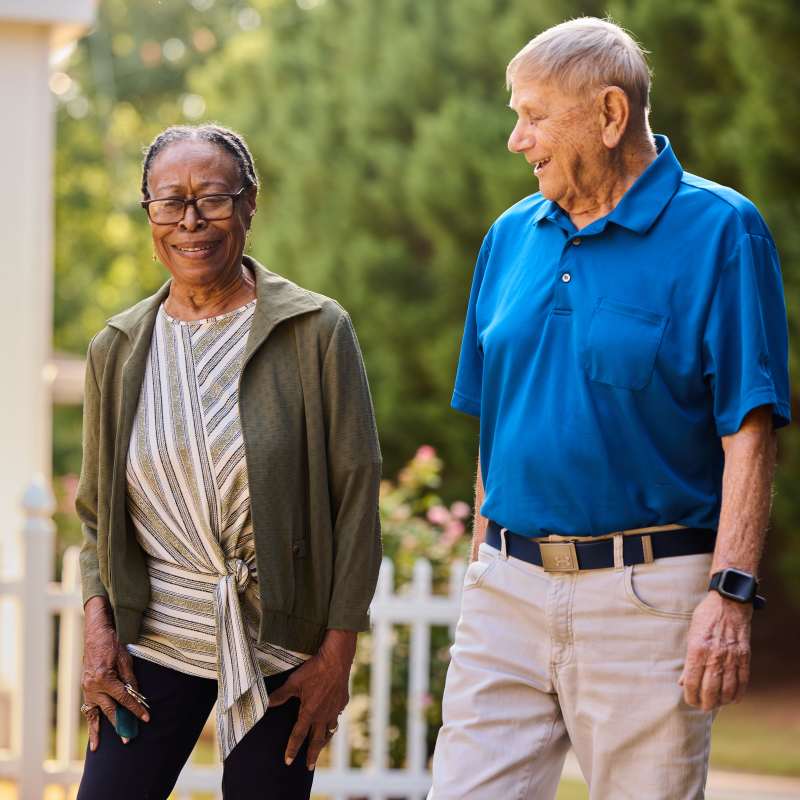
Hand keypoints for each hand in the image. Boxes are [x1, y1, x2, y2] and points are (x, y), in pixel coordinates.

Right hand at [81, 596, 149, 749]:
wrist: (95, 636)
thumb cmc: (113, 646)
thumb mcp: (126, 660)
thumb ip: (131, 680)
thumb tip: (137, 696)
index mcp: (106, 679)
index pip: (124, 699)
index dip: (136, 709)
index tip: (145, 718)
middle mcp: (94, 687)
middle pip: (109, 710)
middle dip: (120, 725)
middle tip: (127, 739)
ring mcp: (86, 689)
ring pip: (94, 714)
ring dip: (99, 730)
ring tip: (99, 747)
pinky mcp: (84, 689)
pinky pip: (87, 709)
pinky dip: (91, 721)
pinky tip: (92, 733)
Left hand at [269, 629, 355, 769]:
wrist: (336, 660)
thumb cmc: (314, 670)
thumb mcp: (293, 682)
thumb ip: (280, 695)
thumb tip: (266, 704)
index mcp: (309, 712)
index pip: (298, 736)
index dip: (292, 749)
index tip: (287, 761)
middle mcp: (323, 715)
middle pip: (317, 740)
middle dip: (312, 755)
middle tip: (309, 767)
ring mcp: (334, 709)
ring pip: (330, 730)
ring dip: (324, 740)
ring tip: (322, 746)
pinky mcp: (342, 701)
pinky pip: (337, 715)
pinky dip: (334, 720)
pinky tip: (333, 720)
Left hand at [679, 590, 751, 710]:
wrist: (729, 603)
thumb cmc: (706, 617)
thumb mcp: (691, 634)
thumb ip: (688, 660)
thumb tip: (683, 682)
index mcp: (697, 649)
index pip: (692, 681)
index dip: (690, 695)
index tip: (689, 700)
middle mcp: (715, 655)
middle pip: (710, 689)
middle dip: (705, 702)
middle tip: (702, 707)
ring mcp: (731, 656)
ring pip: (728, 689)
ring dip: (722, 701)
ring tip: (716, 704)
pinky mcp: (744, 656)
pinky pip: (743, 680)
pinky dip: (738, 692)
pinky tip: (733, 699)